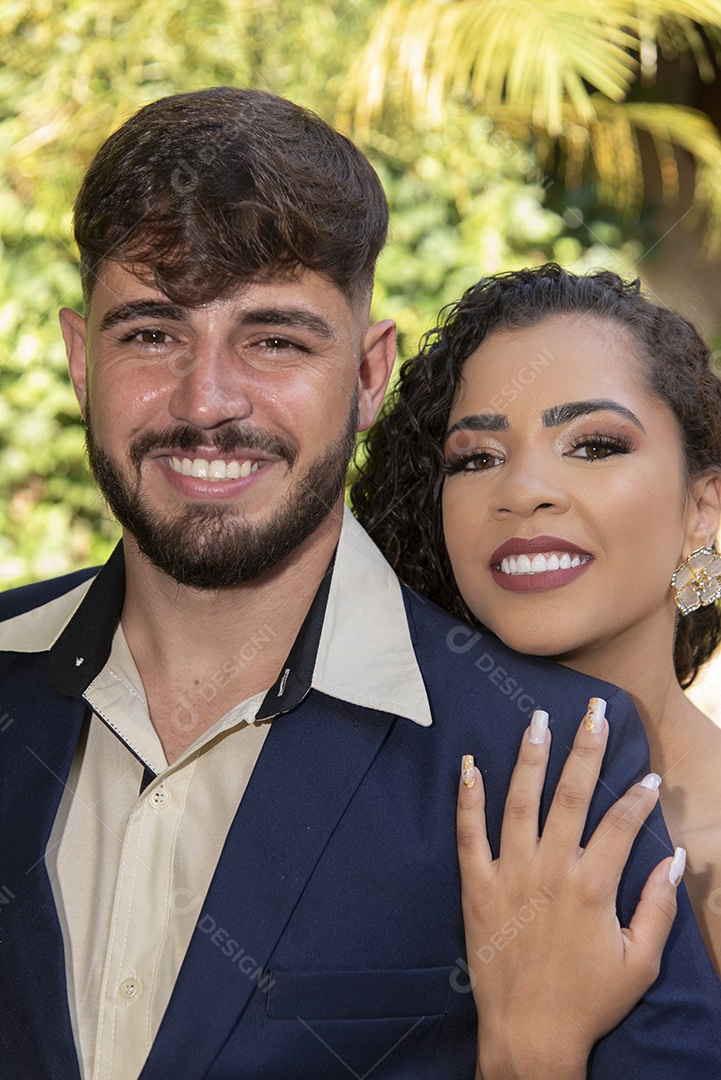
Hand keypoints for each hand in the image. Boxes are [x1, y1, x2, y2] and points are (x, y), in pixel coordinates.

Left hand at [457, 700, 680, 1079]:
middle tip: (593, 712)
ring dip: (530, 757)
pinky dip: (468, 799)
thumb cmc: (589, 1001)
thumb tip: (676, 859)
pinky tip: (469, 766)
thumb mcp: (640, 962)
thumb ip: (659, 907)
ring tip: (537, 720)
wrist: (530, 1036)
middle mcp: (551, 870)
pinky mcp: (477, 887)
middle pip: (572, 795)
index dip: (638, 796)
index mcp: (593, 886)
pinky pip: (469, 835)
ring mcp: (510, 874)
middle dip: (586, 748)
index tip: (648, 775)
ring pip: (521, 802)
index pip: (621, 823)